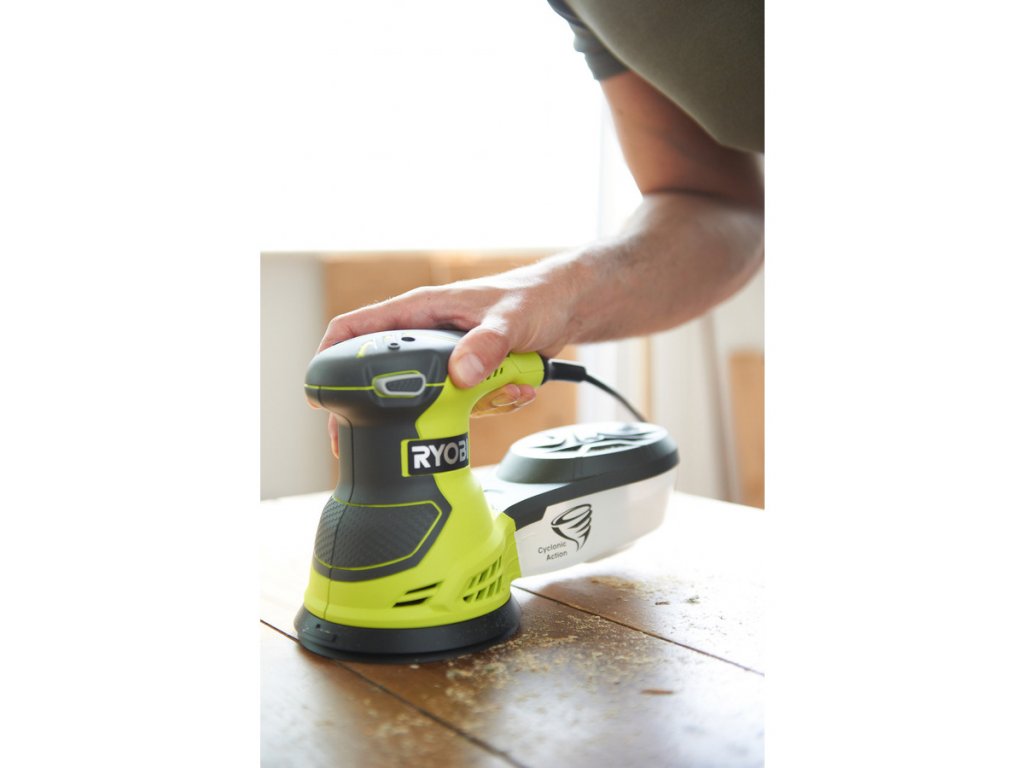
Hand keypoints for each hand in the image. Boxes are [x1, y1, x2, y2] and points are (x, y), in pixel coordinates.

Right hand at [314, 257, 582, 457]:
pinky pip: (464, 405)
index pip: (356, 328)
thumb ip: (486, 344)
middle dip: (397, 411)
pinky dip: (491, 405)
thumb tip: (458, 374)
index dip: (329, 359)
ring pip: (430, 399)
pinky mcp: (467, 376)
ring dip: (464, 409)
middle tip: (398, 439)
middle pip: (386, 376)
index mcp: (421, 309)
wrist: (567, 305)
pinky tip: (515, 389)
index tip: (320, 396)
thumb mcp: (512, 320)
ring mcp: (446, 357)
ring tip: (501, 390)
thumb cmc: (535, 297)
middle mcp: (426, 334)